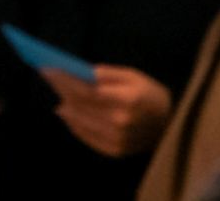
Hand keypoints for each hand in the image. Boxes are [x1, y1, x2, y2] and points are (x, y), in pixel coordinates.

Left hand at [45, 65, 173, 157]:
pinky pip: (87, 137)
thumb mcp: (134, 75)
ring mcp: (116, 140)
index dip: (65, 79)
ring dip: (65, 107)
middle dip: (62, 89)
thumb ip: (109, 74)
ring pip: (80, 122)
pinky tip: (66, 113)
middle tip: (48, 77)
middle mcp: (119, 122)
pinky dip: (74, 124)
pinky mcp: (114, 151)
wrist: (171, 125)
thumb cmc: (150, 94)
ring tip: (57, 94)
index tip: (48, 68)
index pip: (86, 90)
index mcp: (126, 100)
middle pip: (80, 105)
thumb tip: (84, 73)